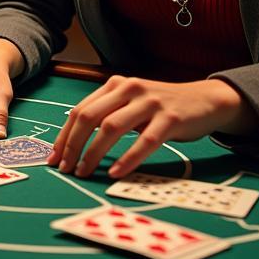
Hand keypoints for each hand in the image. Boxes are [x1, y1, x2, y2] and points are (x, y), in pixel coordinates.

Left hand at [48, 75, 258, 178]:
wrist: (205, 101)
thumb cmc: (161, 108)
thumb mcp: (131, 104)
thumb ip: (107, 114)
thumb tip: (74, 141)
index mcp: (114, 85)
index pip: (79, 111)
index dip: (64, 136)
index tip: (53, 158)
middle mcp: (128, 88)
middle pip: (89, 117)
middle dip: (72, 145)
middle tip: (64, 168)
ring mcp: (149, 102)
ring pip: (111, 128)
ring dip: (93, 153)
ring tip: (84, 172)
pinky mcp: (170, 118)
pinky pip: (144, 141)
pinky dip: (127, 159)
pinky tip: (117, 173)